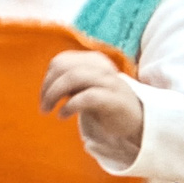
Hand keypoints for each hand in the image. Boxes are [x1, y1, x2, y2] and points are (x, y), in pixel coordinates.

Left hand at [41, 50, 145, 168]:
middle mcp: (102, 68)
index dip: (47, 78)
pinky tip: (63, 116)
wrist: (140, 122)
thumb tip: (47, 85)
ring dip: (54, 94)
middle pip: (64, 67)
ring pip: (74, 77)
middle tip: (43, 106)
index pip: (61, 61)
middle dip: (47, 86)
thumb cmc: (108, 106)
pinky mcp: (114, 100)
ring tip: (48, 110)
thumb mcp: (88, 89)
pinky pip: (86, 97)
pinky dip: (69, 106)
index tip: (43, 96)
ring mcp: (110, 82)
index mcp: (95, 62)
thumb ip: (70, 83)